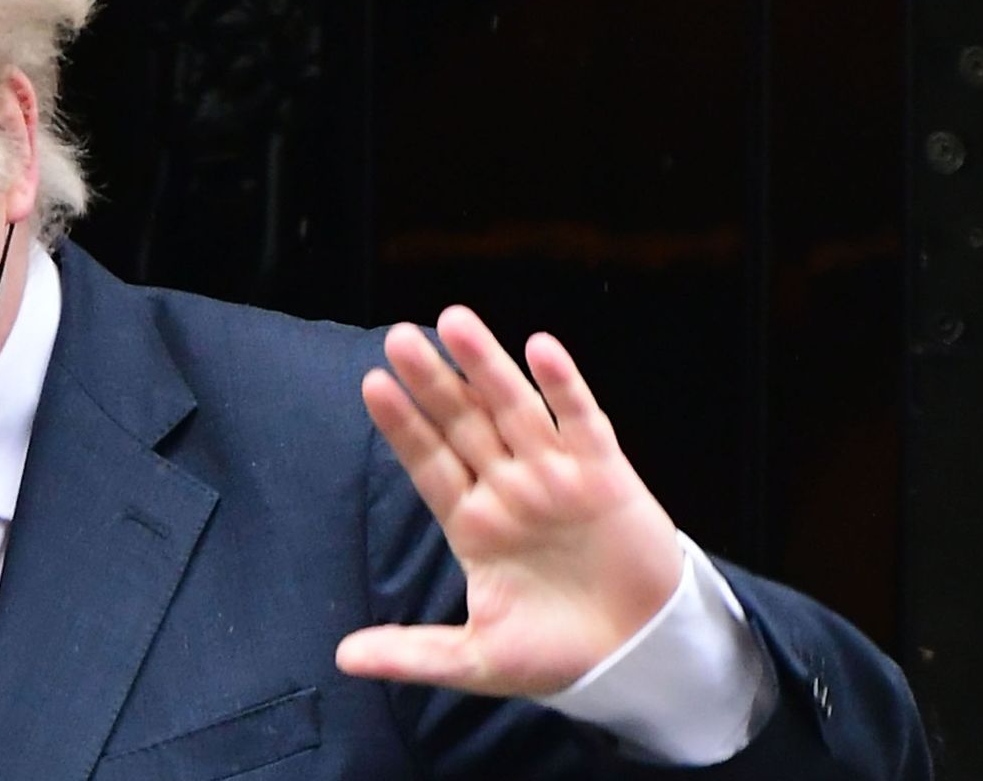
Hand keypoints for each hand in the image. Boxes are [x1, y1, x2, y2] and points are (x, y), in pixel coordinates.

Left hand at [336, 305, 683, 698]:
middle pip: (462, 423)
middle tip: (397, 337)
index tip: (371, 384)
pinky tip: (540, 348)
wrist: (639, 661)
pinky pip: (582, 422)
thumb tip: (343, 658)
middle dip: (432, 382)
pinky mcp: (606, 476)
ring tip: (454, 321)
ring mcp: (555, 477)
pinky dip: (564, 386)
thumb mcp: (476, 660)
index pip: (428, 463)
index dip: (402, 425)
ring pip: (514, 409)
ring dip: (487, 365)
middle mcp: (507, 490)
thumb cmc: (556, 654)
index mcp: (471, 524)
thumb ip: (412, 654)